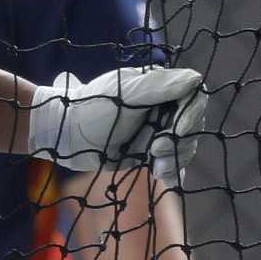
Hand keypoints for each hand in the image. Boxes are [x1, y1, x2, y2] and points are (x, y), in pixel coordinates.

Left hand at [28, 67, 204, 176]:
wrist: (65, 134)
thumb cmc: (89, 108)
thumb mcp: (123, 93)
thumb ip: (159, 86)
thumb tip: (195, 81)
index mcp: (160, 87)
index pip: (193, 98)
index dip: (191, 114)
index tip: (177, 131)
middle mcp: (163, 107)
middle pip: (193, 124)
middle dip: (180, 140)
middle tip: (155, 151)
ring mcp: (157, 130)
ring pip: (185, 144)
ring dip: (176, 157)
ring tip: (156, 168)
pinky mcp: (148, 152)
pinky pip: (171, 161)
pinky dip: (173, 170)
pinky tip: (168, 179)